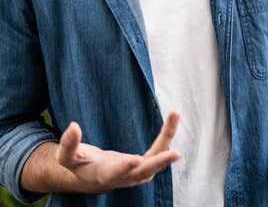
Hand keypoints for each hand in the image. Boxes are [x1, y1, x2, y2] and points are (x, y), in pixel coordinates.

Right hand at [55, 111, 181, 192]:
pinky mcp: (147, 164)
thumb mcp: (67, 157)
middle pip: (145, 171)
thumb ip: (68, 144)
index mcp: (104, 176)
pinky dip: (167, 133)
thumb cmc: (79, 166)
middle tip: (176, 153)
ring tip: (175, 115)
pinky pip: (161, 149)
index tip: (135, 159)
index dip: (124, 167)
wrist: (94, 177)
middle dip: (160, 162)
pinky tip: (173, 118)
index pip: (116, 173)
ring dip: (168, 136)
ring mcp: (139, 172)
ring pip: (158, 157)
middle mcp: (126, 177)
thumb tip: (73, 126)